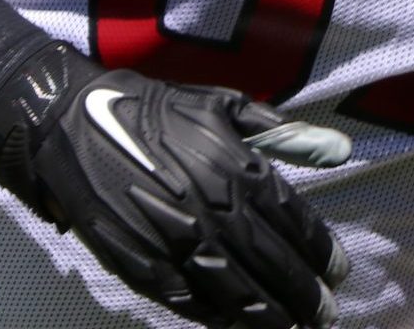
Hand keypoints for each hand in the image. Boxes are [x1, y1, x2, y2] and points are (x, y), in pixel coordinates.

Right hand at [0, 45, 354, 328]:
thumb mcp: (223, 106)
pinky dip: (218, 319)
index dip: (322, 253)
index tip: (339, 273)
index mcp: (237, 168)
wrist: (73, 124)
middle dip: (304, 295)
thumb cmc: (155, 111)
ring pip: (236, 294)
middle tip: (326, 314)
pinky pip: (190, 303)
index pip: (295, 223)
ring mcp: (176, 241)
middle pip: (272, 265)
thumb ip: (284, 134)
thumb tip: (340, 151)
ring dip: (268, 318)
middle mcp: (213, 209)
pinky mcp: (142, 264)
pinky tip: (237, 325)